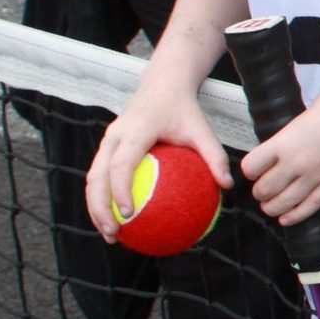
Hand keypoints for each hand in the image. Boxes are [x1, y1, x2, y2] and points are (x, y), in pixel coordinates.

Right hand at [83, 82, 228, 235]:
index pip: (121, 165)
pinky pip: (99, 175)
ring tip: (111, 234)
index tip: (128, 214)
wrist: (163, 84)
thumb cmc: (184, 110)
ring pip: (92, 178)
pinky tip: (118, 218)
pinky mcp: (107, 146)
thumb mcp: (202, 130)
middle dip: (99, 208)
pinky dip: (103, 198)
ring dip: (96, 208)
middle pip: (96, 177)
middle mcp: (115, 136)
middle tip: (114, 233)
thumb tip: (227, 186)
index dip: (120, 191)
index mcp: (135, 131)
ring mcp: (107, 140)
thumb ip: (215, 156)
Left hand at [238, 75, 319, 222]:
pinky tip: (286, 219)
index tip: (254, 171)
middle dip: (260, 193)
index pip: (250, 168)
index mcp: (283, 143)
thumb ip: (283, 142)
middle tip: (262, 191)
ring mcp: (315, 175)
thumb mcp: (296, 122)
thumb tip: (272, 158)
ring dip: (273, 207)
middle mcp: (296, 163)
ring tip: (271, 206)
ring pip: (284, 203)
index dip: (250, 171)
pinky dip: (295, 216)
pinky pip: (309, 206)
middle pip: (264, 189)